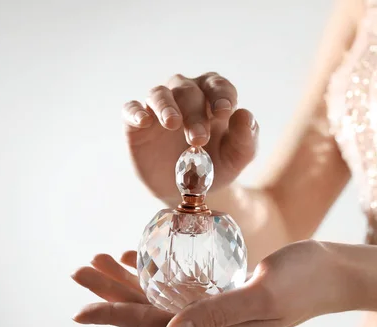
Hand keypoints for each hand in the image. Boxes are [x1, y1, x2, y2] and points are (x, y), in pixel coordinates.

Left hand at [72, 241, 356, 326]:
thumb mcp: (261, 295)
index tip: (79, 310)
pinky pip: (178, 287)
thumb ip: (215, 314)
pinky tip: (139, 257)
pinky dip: (156, 271)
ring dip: (128, 279)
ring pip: (159, 297)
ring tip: (100, 259)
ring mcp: (213, 312)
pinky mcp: (220, 294)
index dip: (113, 314)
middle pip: (147, 311)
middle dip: (111, 291)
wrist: (332, 274)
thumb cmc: (303, 282)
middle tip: (81, 269)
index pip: (151, 325)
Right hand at [123, 72, 258, 200]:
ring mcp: (158, 108)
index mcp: (212, 96)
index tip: (224, 111)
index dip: (221, 95)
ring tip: (173, 123)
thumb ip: (245, 138)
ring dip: (166, 106)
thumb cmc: (216, 165)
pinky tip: (143, 121)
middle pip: (188, 91)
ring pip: (159, 94)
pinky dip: (136, 112)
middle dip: (195, 114)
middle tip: (199, 139)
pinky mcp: (137, 124)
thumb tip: (245, 114)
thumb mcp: (237, 157)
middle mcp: (184, 95)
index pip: (217, 85)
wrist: (190, 191)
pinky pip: (131, 109)